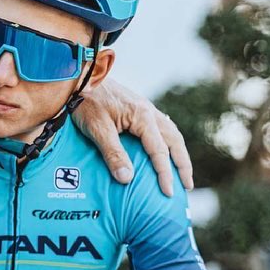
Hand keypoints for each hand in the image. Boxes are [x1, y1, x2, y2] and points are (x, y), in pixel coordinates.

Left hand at [72, 78, 193, 196]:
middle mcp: (149, 112)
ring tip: (182, 171)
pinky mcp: (138, 108)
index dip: (165, 173)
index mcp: (142, 116)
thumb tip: (128, 179)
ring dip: (179, 152)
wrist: (81, 77)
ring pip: (171, 132)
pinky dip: (169, 141)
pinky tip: (165, 149)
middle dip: (183, 164)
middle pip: (175, 141)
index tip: (169, 192)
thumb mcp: (98, 129)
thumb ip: (113, 153)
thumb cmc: (87, 102)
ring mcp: (145, 109)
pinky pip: (161, 127)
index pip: (159, 150)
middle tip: (188, 186)